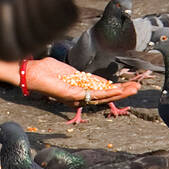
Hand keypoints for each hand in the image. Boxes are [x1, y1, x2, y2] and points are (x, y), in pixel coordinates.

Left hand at [20, 57, 140, 105]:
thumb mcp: (70, 73)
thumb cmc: (47, 71)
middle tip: (137, 88)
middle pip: (105, 97)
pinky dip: (105, 92)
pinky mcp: (72, 95)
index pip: (101, 92)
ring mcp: (76, 97)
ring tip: (132, 89)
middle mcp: (79, 97)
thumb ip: (83, 77)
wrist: (32, 72)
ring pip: (102, 97)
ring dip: (119, 93)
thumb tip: (96, 80)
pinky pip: (92, 94)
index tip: (129, 85)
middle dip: (122, 92)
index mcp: (80, 91)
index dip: (116, 89)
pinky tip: (116, 89)